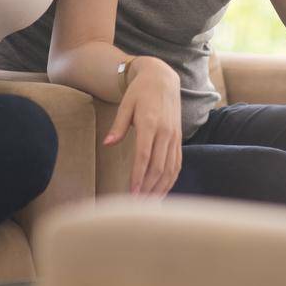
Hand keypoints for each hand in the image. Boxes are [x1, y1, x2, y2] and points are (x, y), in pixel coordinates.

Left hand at [103, 57, 183, 196]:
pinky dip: (170, 180)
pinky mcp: (178, 139)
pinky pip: (177, 164)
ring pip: (170, 169)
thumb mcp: (125, 105)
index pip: (144, 156)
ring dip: (160, 188)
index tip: (132, 192)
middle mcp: (165, 132)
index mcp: (150, 123)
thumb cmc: (140, 92)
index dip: (138, 176)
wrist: (163, 79)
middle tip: (137, 206)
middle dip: (147, 188)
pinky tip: (162, 191)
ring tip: (149, 205)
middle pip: (158, 167)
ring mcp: (174, 136)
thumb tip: (107, 144)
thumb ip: (118, 126)